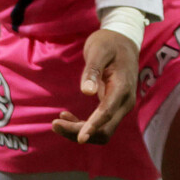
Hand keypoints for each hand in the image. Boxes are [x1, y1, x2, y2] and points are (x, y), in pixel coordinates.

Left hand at [52, 28, 138, 144]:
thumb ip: (93, 70)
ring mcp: (120, 106)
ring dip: (80, 131)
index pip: (107, 113)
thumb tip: (86, 92)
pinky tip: (66, 116)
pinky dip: (85, 125)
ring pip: (103, 130)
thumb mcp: (99, 50)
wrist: (122, 41)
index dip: (93, 127)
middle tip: (55, 124)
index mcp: (122, 88)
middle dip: (80, 132)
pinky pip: (101, 123)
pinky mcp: (113, 106)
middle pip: (105, 129)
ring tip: (57, 123)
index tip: (79, 138)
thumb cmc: (109, 43)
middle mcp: (124, 102)